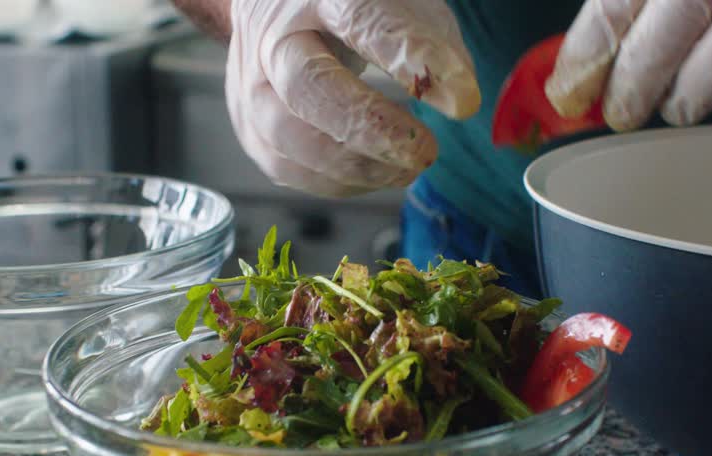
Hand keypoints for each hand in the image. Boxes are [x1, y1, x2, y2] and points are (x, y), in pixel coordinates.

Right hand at [227, 0, 480, 196]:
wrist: (280, 10)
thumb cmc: (352, 8)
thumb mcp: (401, 3)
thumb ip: (434, 42)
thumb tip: (459, 101)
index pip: (362, 19)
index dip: (411, 59)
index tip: (463, 99)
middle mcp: (273, 33)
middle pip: (306, 85)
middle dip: (369, 127)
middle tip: (424, 152)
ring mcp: (250, 81)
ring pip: (287, 136)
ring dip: (355, 166)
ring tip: (409, 168)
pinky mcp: (248, 125)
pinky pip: (285, 167)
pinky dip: (336, 182)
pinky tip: (376, 173)